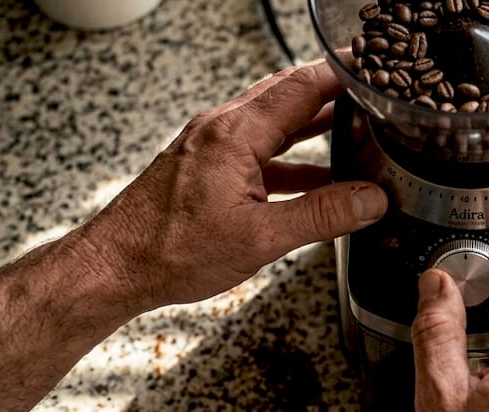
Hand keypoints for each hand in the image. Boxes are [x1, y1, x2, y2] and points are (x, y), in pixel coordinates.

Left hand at [77, 58, 386, 311]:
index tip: (373, 68)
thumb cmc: (170, 250)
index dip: (340, 74)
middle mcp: (220, 129)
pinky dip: (292, 156)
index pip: (300, 86)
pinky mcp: (206, 167)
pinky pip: (259, 149)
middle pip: (287, 94)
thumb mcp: (261, 238)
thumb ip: (322, 216)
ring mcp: (211, 146)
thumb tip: (369, 201)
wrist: (115, 267)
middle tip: (371, 94)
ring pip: (273, 121)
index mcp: (235, 134)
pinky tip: (315, 177)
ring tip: (355, 127)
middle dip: (332, 90)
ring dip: (313, 122)